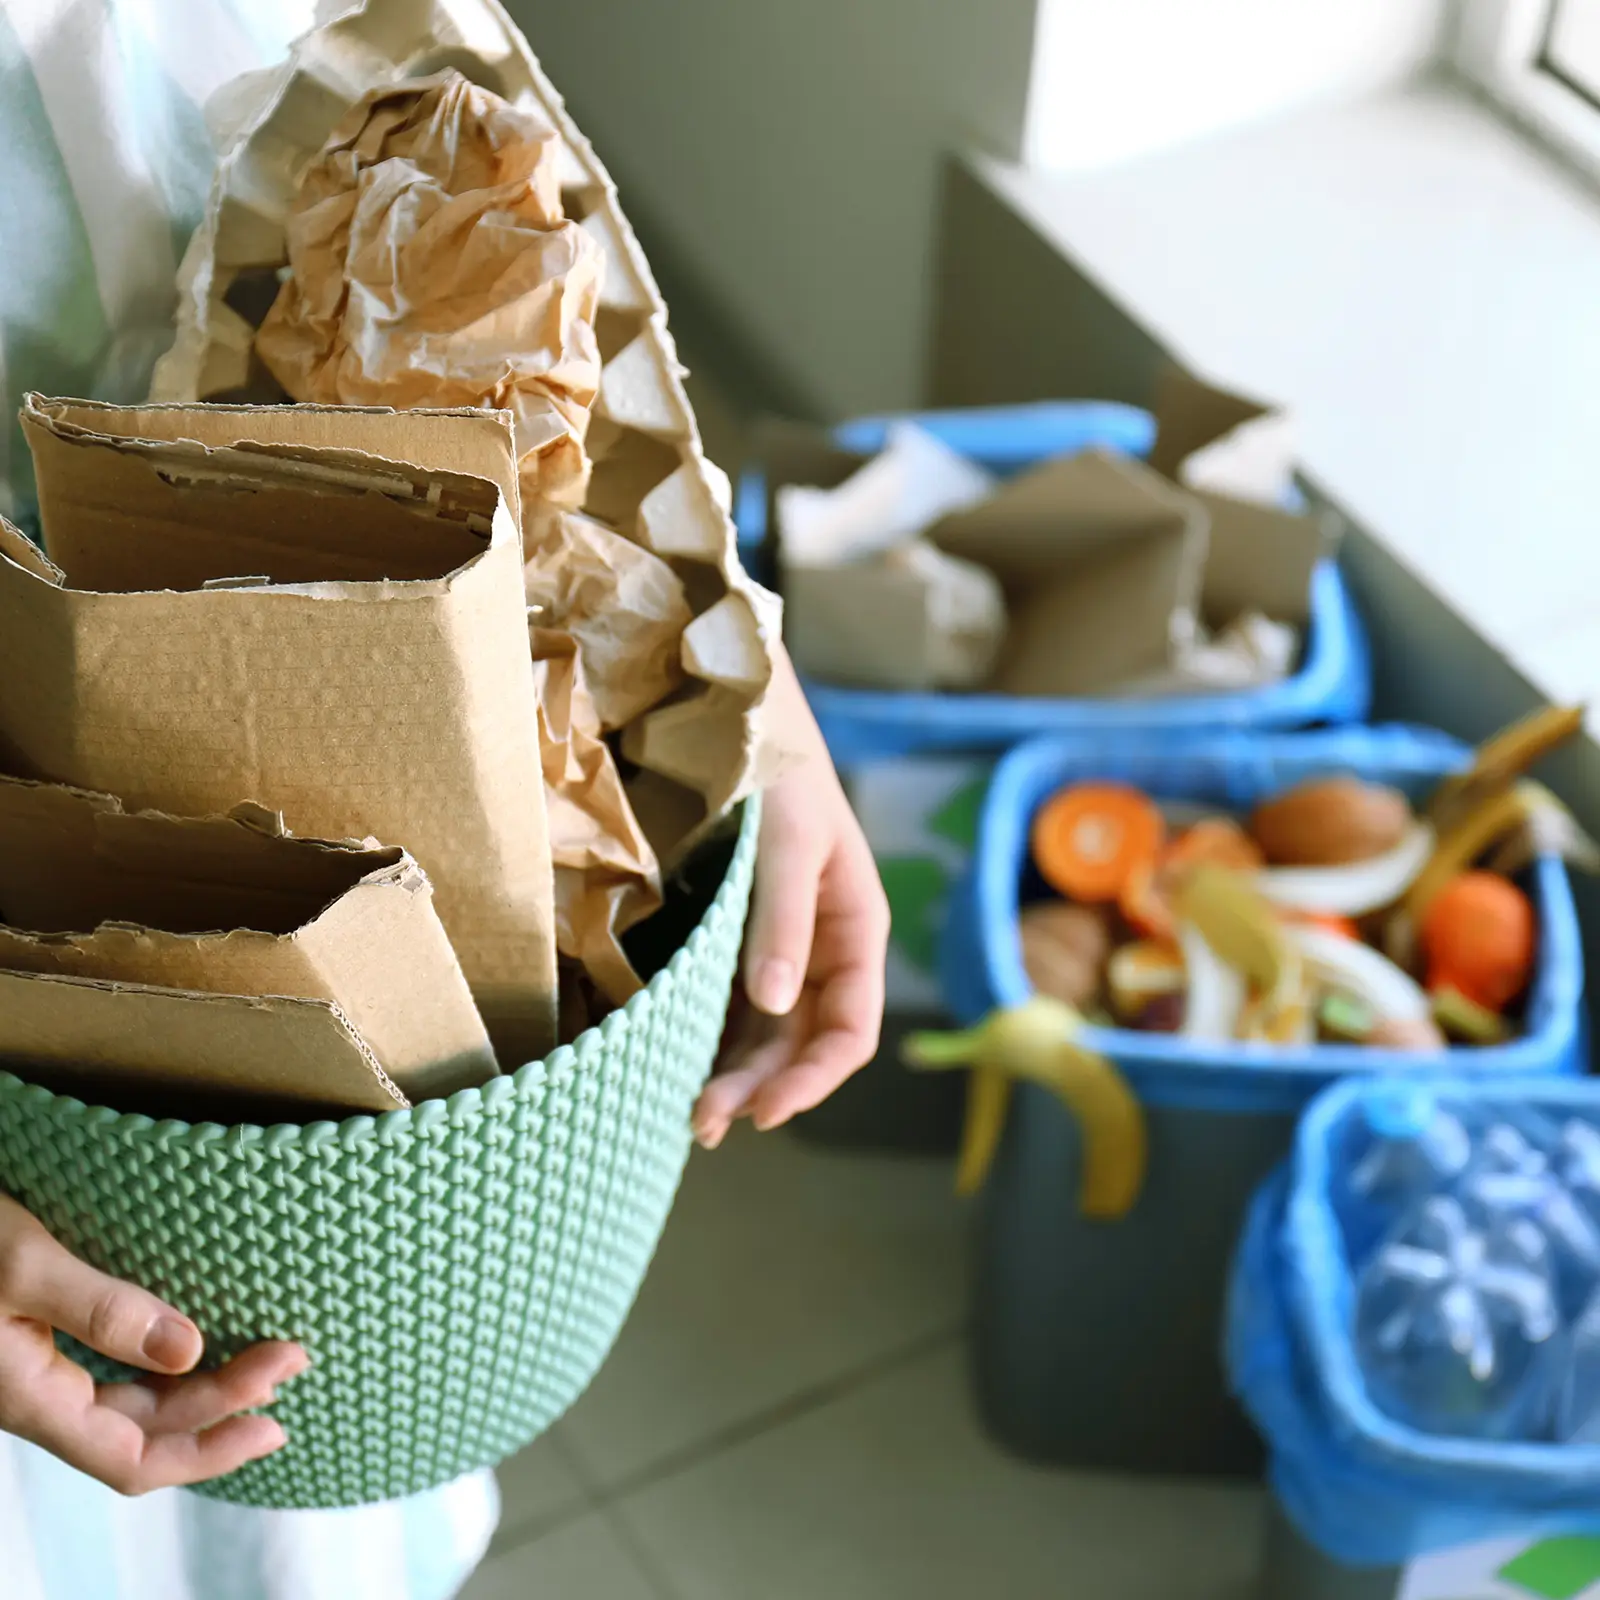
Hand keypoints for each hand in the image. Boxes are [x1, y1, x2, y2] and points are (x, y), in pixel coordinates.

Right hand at [0, 1194, 305, 1493]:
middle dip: (225, 1402)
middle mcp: (37, 1392)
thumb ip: (102, 1309)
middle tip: (295, 1356)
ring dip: (202, 1381)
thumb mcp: (25, 1263)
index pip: (133, 1460)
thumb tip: (190, 1351)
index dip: (210, 1451)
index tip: (279, 1419)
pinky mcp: (38, 1330)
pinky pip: (114, 1364)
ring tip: (268, 1349)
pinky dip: (167, 1358)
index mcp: (30, 1397)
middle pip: (146, 1428)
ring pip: (133, 1397)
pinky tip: (201, 1332)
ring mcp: (36, 1364)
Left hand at [693, 649, 888, 1145]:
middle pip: (802, 1044)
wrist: (733, 717)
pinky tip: (678, 1067)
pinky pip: (728, 1008)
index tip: (768, 1111)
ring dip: (735, 1077)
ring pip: (765, 1036)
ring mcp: (777, 949)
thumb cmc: (776, 770)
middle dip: (763, 1088)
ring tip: (692, 1116)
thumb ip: (782, 921)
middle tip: (707, 1124)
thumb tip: (772, 1006)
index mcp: (855, 928)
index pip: (851, 1028)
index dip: (815, 1077)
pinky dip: (710, 1042)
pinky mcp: (733, 943)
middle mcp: (820, 949)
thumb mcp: (788, 841)